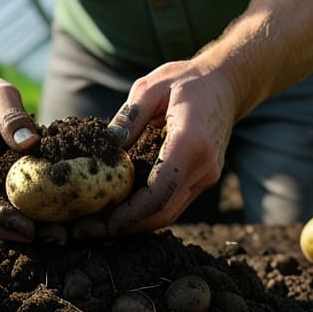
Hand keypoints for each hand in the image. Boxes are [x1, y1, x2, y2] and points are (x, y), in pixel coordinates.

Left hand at [105, 60, 236, 233]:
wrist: (227, 84)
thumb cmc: (187, 81)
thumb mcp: (152, 86)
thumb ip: (129, 116)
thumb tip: (108, 146)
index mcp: (191, 142)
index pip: (160, 191)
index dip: (130, 213)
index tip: (101, 223)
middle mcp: (204, 167)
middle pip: (162, 213)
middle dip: (124, 227)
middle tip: (85, 230)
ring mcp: (206, 176)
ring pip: (168, 214)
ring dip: (133, 226)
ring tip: (95, 226)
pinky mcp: (202, 180)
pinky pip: (172, 204)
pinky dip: (145, 213)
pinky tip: (118, 212)